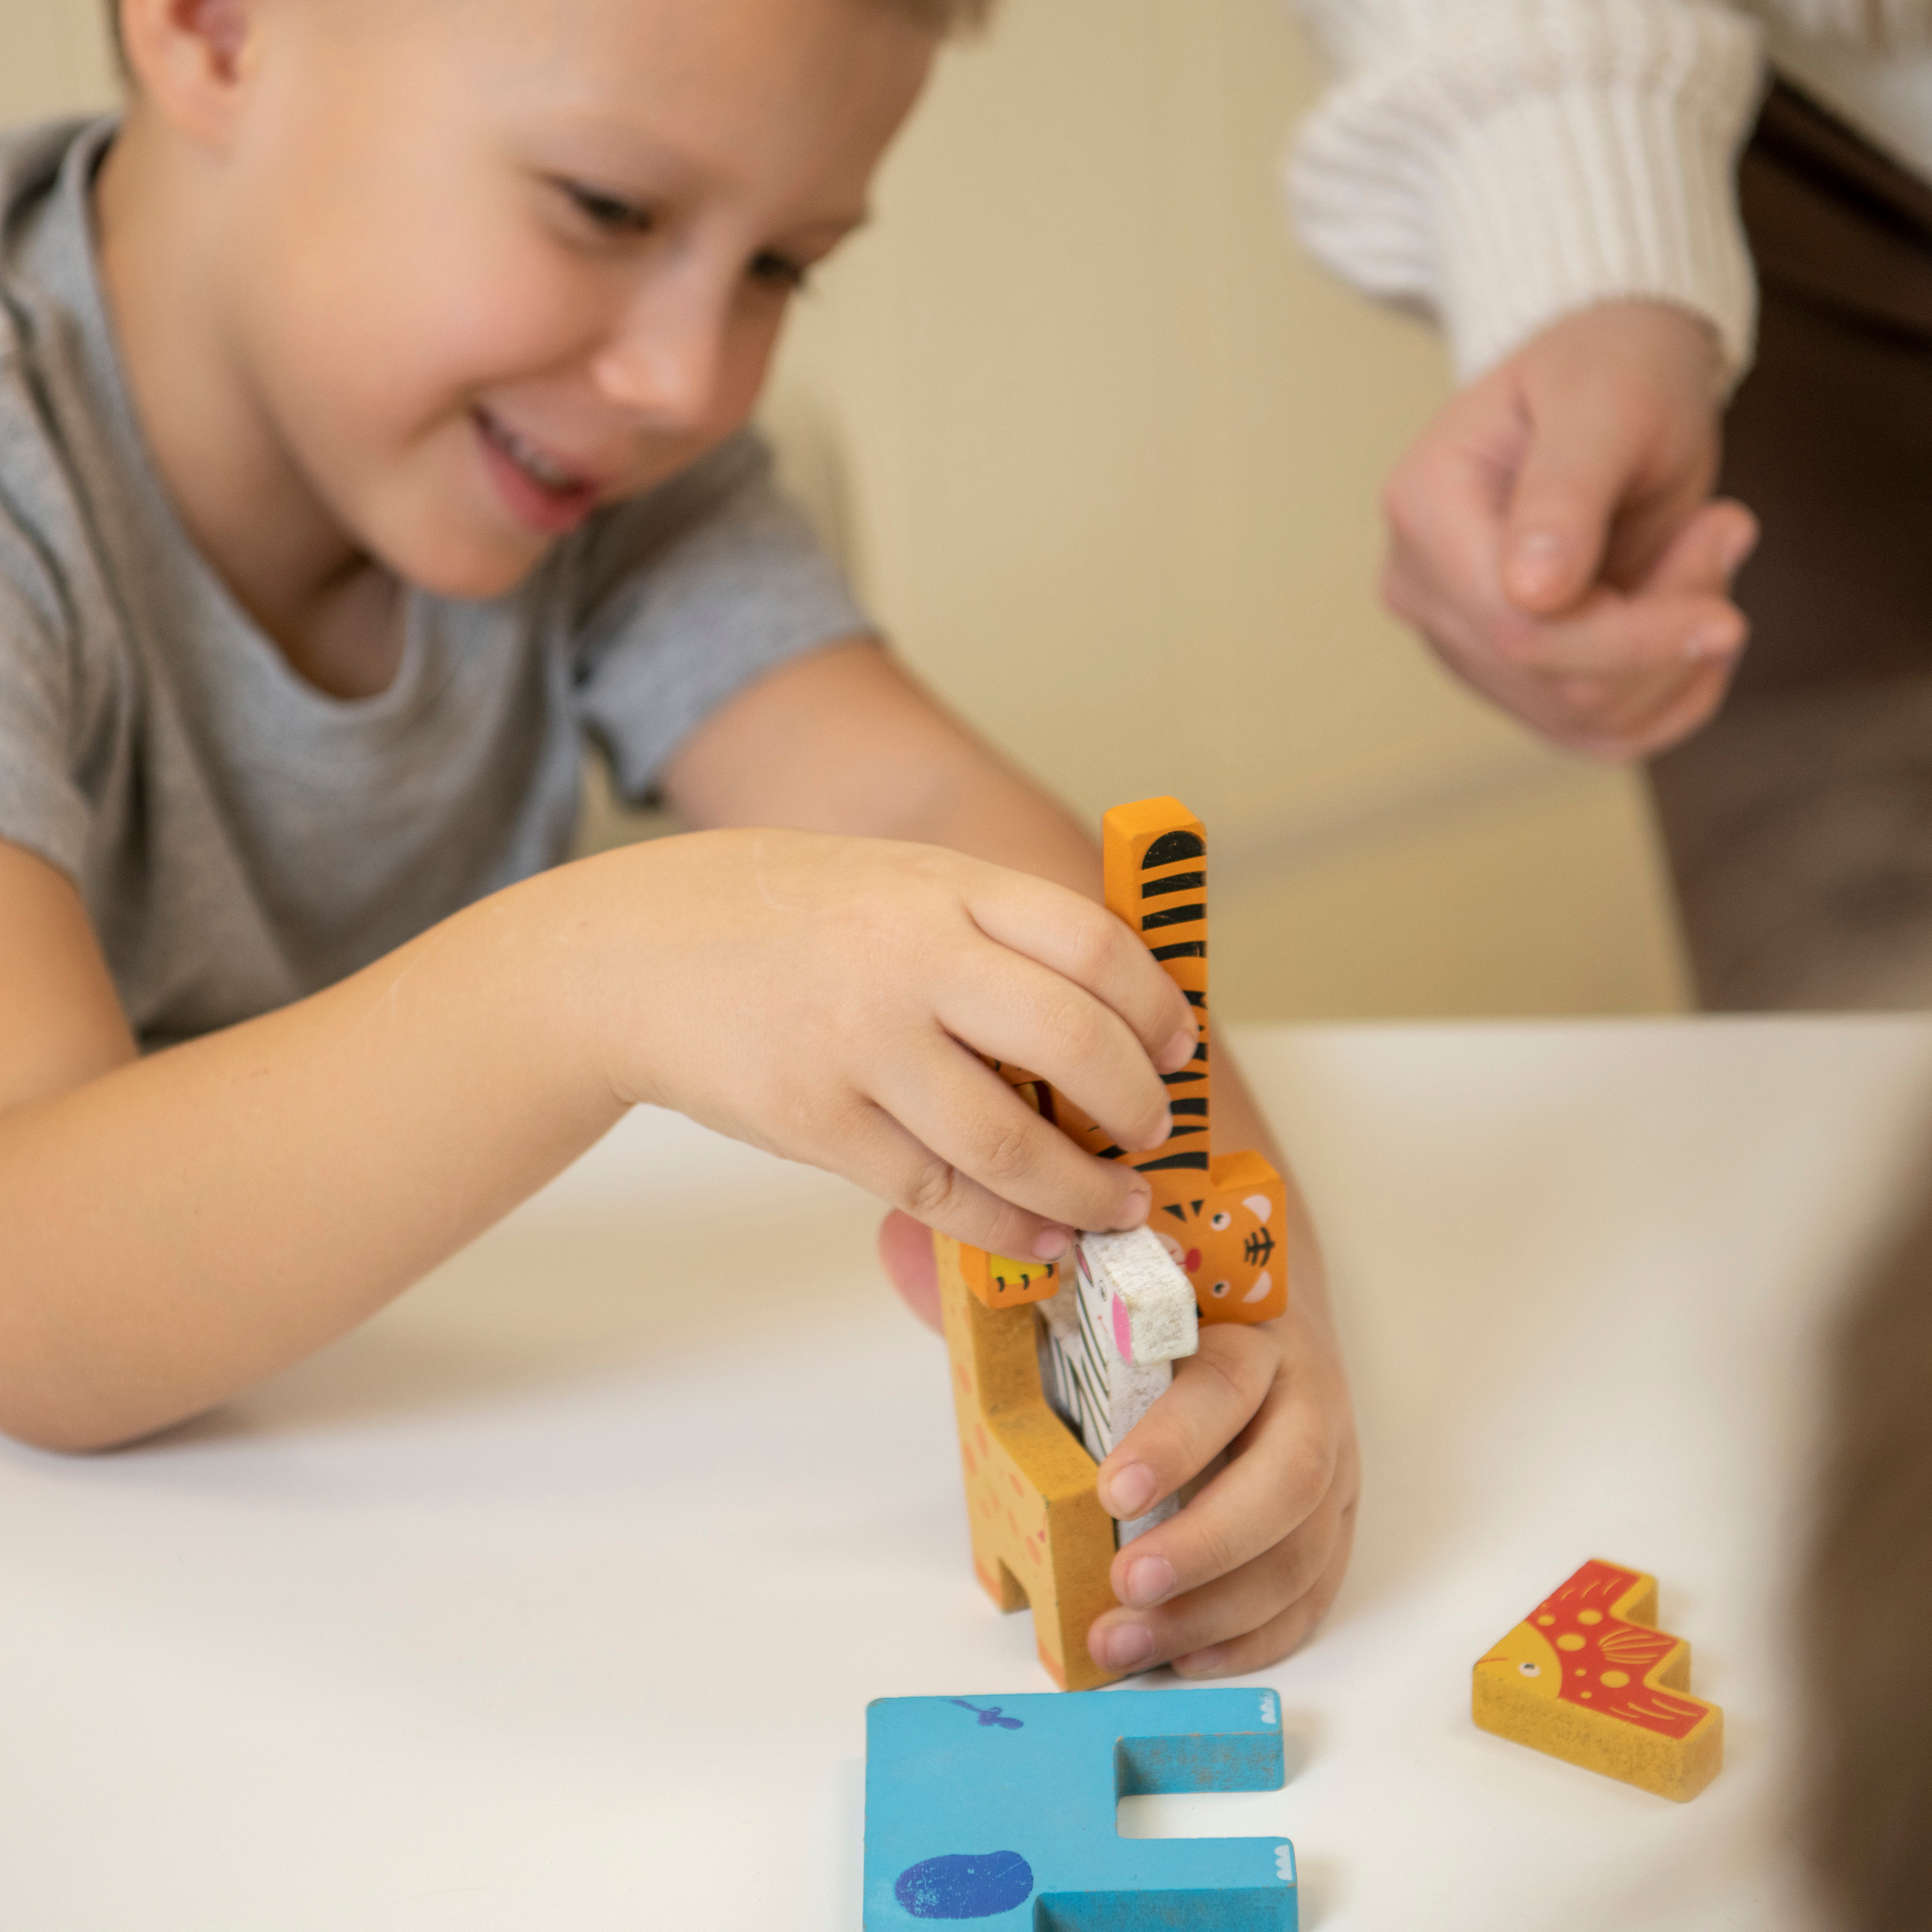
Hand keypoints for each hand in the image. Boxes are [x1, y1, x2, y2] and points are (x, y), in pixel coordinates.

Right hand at [588, 828, 1196, 1259]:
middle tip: (1150, 1135)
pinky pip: (937, 1191)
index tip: (1175, 1048)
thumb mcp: (894, 883)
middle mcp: (909, 957)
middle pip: (1072, 1041)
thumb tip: (1105, 1024)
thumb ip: (989, 934)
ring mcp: (860, 1043)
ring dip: (1084, 1191)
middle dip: (1135, 1105)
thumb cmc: (779, 918)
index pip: (1091, 941)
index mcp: (941, 886)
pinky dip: (1006, 1226)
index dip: (1154, 1006)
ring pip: (1010, 1139)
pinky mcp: (815, 1122)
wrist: (634, 953)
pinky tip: (1038, 1235)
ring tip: (1113, 1207)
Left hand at [878, 1209, 1359, 1675]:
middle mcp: (1306, 1398)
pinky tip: (1185, 1658)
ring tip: (1124, 1643)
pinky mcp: (1334, 1522)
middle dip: (1206, 1545)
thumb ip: (1026, 1276)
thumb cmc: (1166, 1296)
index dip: (1174, 1441)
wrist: (1263, 1296)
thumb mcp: (1109, 1273)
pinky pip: (1312, 1592)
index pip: (1223, 1387)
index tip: (1109, 1490)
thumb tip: (904, 1254)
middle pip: (1285, 1483)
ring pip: (1300, 1552)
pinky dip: (1253, 1637)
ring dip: (1214, 1612)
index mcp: (1249, 1331)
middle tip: (1124, 1583)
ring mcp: (1333, 1467)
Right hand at [1381, 300, 1758, 759]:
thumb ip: (1566, 489)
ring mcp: (1457, 641)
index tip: (1725, 614)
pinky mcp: (1506, 679)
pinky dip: (1670, 696)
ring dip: (1676, 655)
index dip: (1629, 639)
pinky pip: (1597, 734)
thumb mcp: (1605, 399)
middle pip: (1552, 681)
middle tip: (1724, 531)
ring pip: (1582, 717)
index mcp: (1424, 510)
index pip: (1516, 628)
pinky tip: (1695, 627)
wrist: (1610, 386)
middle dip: (1664, 632)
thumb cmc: (1609, 369)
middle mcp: (1421, 588)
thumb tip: (1532, 592)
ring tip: (1704, 550)